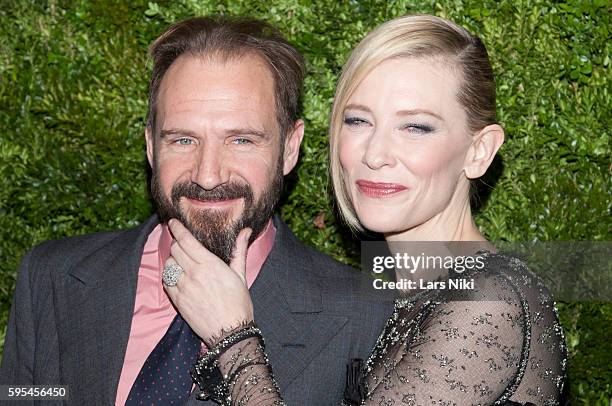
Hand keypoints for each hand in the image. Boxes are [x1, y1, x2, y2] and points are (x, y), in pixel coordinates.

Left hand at [163, 219, 253, 346]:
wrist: (230, 332)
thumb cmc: (239, 303)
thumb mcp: (240, 275)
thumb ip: (239, 251)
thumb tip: (245, 231)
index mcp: (210, 264)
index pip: (186, 240)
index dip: (177, 229)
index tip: (173, 222)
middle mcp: (194, 274)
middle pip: (175, 250)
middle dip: (177, 243)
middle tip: (181, 243)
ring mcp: (183, 288)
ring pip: (169, 265)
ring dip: (173, 260)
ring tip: (180, 261)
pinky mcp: (178, 301)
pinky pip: (166, 282)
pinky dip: (169, 275)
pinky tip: (177, 276)